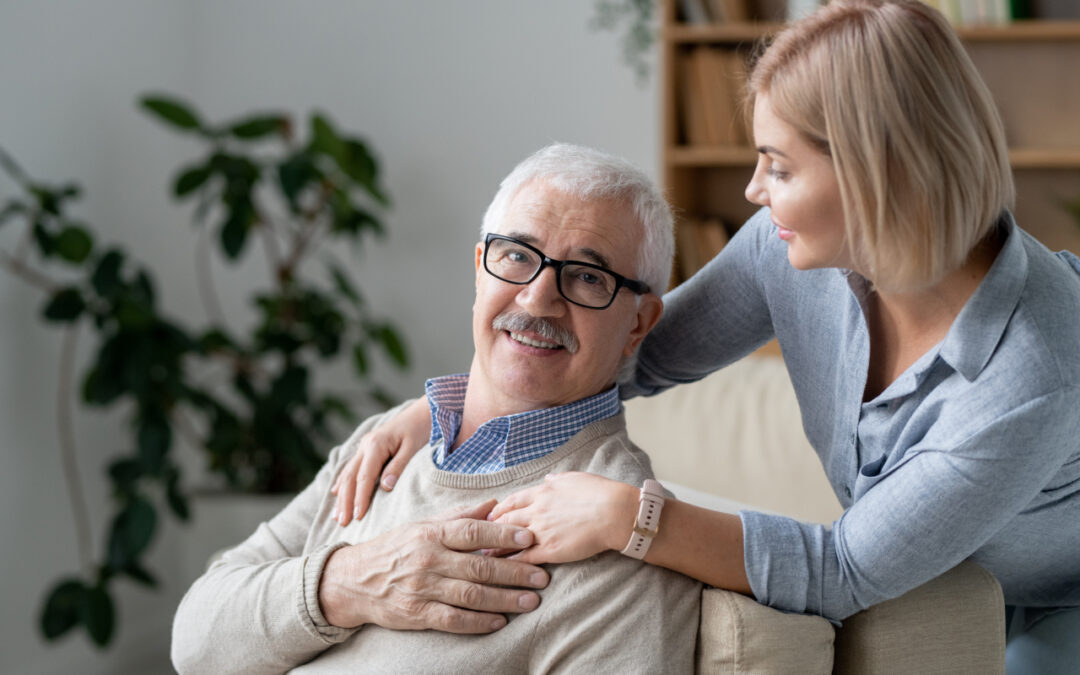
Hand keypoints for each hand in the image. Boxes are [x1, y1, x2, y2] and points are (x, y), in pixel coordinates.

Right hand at [317, 499, 549, 632]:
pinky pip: (453, 620)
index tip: (530, 538)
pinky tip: (500, 621)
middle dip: (515, 572)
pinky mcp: (417, 614)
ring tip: (531, 601)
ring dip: (504, 599)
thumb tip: (493, 504)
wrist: (353, 580)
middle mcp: (428, 559)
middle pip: (479, 566)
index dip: (503, 535)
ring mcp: (422, 588)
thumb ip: (460, 516)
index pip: (473, 531)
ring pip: (471, 595)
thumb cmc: (396, 548)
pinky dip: (478, 622)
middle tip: (542, 577)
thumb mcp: (424, 525)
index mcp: (432, 534)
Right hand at [330, 396, 431, 524]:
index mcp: (375, 444)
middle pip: (351, 477)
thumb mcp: (412, 447)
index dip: (360, 498)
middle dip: (345, 501)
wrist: (422, 411)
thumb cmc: (420, 428)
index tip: (358, 517)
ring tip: (336, 516)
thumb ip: (398, 466)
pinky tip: (336, 493)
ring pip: (348, 473)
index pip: (364, 477)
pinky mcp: (367, 448)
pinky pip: (351, 467)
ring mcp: (364, 446)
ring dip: (341, 495)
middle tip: (342, 523)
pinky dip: (343, 482)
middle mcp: (365, 444)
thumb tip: (385, 488)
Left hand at [487, 472, 638, 564]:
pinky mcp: (550, 550)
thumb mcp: (575, 478)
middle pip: (505, 520)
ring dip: (494, 548)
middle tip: (478, 537)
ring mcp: (541, 531)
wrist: (615, 513)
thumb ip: (557, 480)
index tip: (489, 516)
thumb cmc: (600, 493)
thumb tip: (547, 479)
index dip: (498, 509)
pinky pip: (524, 557)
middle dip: (490, 529)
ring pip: (509, 540)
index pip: (512, 501)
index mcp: (542, 492)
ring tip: (483, 556)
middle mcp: (537, 510)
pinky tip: (502, 569)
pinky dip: (511, 563)